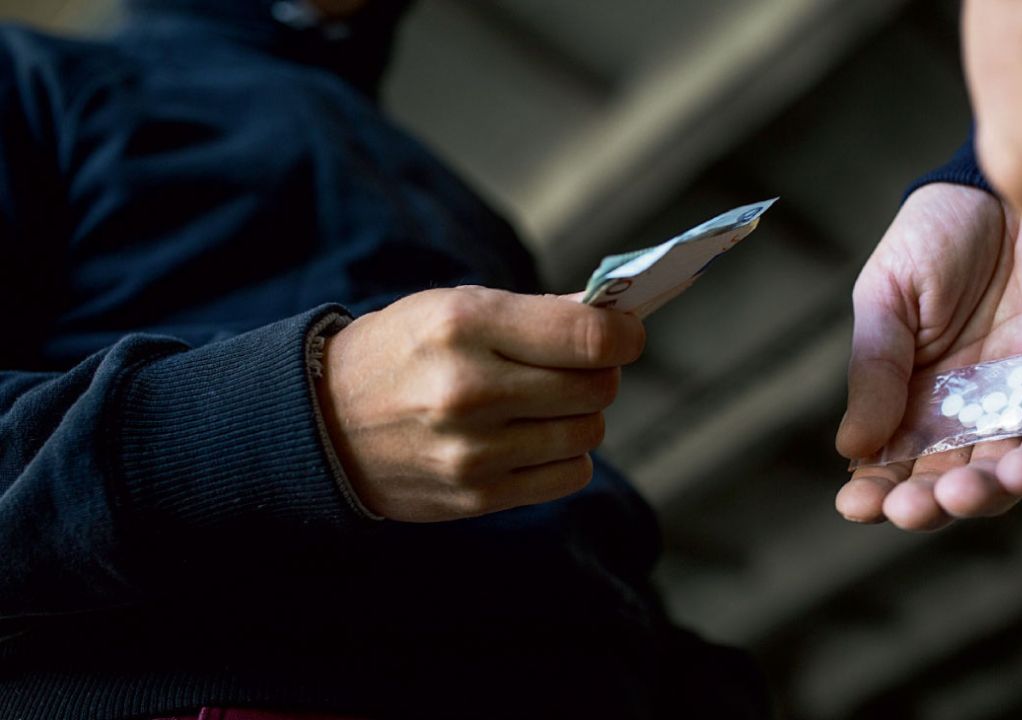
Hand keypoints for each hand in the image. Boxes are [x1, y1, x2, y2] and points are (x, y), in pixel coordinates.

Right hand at [318, 286, 645, 521]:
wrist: (323, 423)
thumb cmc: (401, 353)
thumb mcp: (455, 306)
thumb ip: (537, 314)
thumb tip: (615, 320)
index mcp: (465, 325)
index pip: (588, 337)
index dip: (625, 335)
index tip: (627, 334)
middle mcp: (471, 390)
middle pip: (596, 387)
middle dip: (601, 373)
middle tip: (581, 366)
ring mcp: (474, 450)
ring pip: (588, 434)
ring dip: (581, 416)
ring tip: (546, 403)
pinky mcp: (477, 495)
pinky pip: (568, 475)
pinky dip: (565, 456)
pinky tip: (533, 439)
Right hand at [835, 184, 1021, 530]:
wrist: (1008, 187)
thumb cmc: (936, 235)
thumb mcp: (886, 295)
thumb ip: (874, 367)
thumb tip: (851, 448)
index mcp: (909, 395)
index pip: (888, 462)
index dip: (873, 492)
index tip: (855, 505)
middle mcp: (964, 410)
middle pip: (944, 480)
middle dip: (926, 504)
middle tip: (910, 508)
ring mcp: (1019, 400)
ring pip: (1002, 473)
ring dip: (983, 496)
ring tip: (960, 494)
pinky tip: (1019, 473)